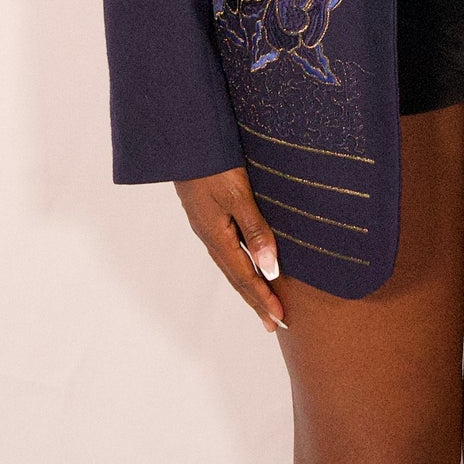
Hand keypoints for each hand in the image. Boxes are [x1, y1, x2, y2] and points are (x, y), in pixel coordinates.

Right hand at [172, 165, 287, 332]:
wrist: (183, 140)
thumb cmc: (212, 163)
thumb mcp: (237, 195)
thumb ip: (255, 230)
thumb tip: (271, 269)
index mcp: (217, 236)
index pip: (245, 277)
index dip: (263, 299)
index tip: (280, 320)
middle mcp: (210, 236)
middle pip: (236, 277)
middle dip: (256, 301)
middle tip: (273, 324)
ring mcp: (207, 226)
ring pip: (231, 265)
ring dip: (248, 286)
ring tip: (262, 303)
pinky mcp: (207, 215)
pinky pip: (227, 250)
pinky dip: (240, 266)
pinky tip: (246, 265)